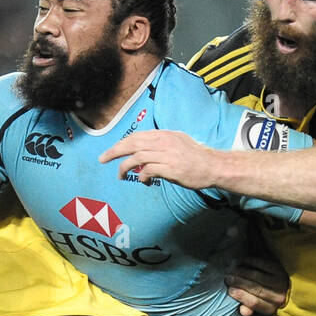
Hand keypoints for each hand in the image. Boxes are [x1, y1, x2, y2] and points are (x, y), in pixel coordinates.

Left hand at [99, 130, 220, 188]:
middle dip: (114, 151)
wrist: (213, 166)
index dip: (121, 143)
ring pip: (137, 157)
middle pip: (132, 143)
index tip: (111, 151)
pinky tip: (142, 181)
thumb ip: (161, 144)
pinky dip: (141, 175)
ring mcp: (167, 155)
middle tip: (102, 159)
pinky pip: (148, 170)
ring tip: (120, 176)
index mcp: (164, 134)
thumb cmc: (196, 157)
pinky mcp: (171, 168)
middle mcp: (163, 142)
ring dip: (125, 167)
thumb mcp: (178, 142)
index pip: (136, 136)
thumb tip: (145, 152)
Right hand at [225, 254, 289, 315]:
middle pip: (256, 289)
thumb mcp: (258, 306)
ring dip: (243, 272)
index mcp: (271, 308)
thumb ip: (249, 308)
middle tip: (228, 278)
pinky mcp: (279, 268)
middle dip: (239, 283)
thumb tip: (243, 311)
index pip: (255, 303)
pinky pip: (262, 264)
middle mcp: (278, 296)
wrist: (282, 285)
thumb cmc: (264, 296)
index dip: (241, 296)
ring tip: (233, 270)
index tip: (230, 290)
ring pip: (258, 276)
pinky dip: (250, 262)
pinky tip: (242, 261)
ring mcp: (280, 281)